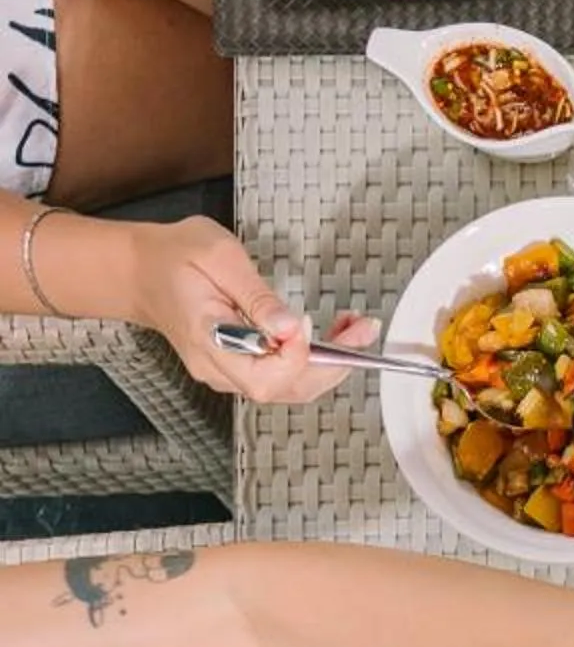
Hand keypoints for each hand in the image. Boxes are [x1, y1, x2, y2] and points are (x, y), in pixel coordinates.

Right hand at [129, 218, 378, 402]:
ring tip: (356, 329)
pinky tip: (333, 334)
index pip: (263, 377)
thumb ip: (256, 296)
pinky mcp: (237, 365)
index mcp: (208, 341)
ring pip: (288, 387)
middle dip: (332, 366)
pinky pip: (281, 374)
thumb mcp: (218, 257)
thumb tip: (290, 327)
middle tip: (362, 330)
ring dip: (329, 363)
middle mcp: (218, 367)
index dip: (296, 356)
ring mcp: (226, 370)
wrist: (139, 269)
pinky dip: (313, 358)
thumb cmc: (173, 256)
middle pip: (283, 390)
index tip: (306, 320)